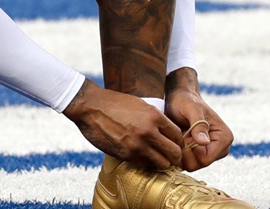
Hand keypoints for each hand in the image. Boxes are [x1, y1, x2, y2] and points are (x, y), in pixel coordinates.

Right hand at [63, 80, 183, 169]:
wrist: (90, 107)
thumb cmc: (115, 103)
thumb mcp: (141, 105)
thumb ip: (155, 119)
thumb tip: (167, 132)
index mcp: (154, 116)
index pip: (178, 136)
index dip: (179, 142)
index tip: (175, 144)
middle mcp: (148, 132)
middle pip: (174, 153)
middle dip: (175, 156)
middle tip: (171, 156)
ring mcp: (137, 145)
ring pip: (162, 164)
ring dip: (162, 163)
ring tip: (157, 158)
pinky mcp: (125, 155)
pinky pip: (144, 165)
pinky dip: (147, 164)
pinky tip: (143, 157)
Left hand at [164, 68, 233, 170]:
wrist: (180, 99)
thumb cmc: (185, 101)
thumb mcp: (191, 109)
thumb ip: (199, 125)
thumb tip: (205, 142)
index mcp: (224, 137)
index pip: (206, 159)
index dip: (190, 150)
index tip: (183, 134)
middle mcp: (221, 148)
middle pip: (199, 164)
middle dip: (185, 152)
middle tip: (180, 134)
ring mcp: (212, 152)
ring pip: (192, 166)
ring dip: (181, 152)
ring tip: (179, 136)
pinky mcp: (202, 154)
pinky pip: (188, 163)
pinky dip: (180, 154)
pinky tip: (178, 140)